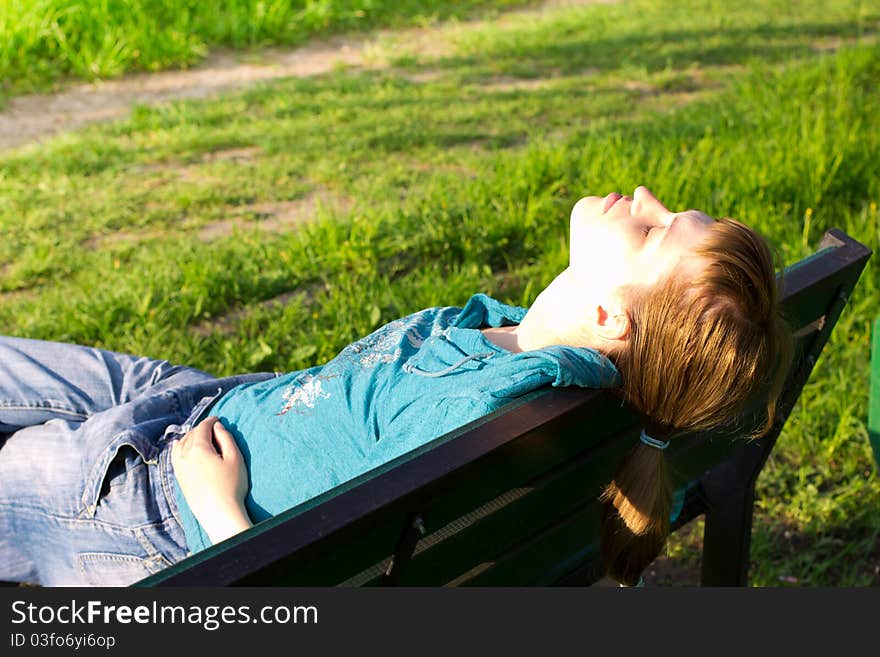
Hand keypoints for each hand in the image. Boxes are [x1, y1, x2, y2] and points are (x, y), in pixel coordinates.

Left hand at [171, 416, 252, 544]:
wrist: (219, 513)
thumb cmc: (231, 485)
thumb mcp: (235, 458)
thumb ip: (226, 438)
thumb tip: (217, 426)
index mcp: (198, 448)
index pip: (202, 427)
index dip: (211, 421)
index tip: (218, 419)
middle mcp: (184, 456)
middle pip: (191, 434)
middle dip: (201, 429)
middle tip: (214, 429)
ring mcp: (179, 468)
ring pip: (180, 444)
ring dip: (190, 437)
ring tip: (201, 438)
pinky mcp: (179, 478)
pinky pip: (175, 456)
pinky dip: (178, 448)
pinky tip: (180, 446)